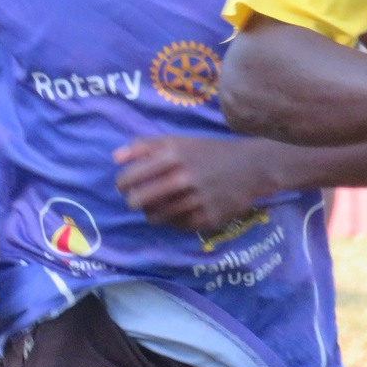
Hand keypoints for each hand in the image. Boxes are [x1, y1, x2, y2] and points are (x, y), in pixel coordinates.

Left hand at [115, 135, 270, 233]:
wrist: (251, 167)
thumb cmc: (208, 152)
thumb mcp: (178, 141)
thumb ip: (144, 145)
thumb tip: (114, 157)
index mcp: (173, 155)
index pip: (131, 176)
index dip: (122, 184)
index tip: (123, 186)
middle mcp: (184, 177)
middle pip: (140, 200)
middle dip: (133, 202)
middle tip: (135, 201)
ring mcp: (197, 199)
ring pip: (157, 216)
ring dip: (151, 214)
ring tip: (153, 209)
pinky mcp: (209, 217)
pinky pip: (179, 225)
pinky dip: (173, 221)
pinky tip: (176, 213)